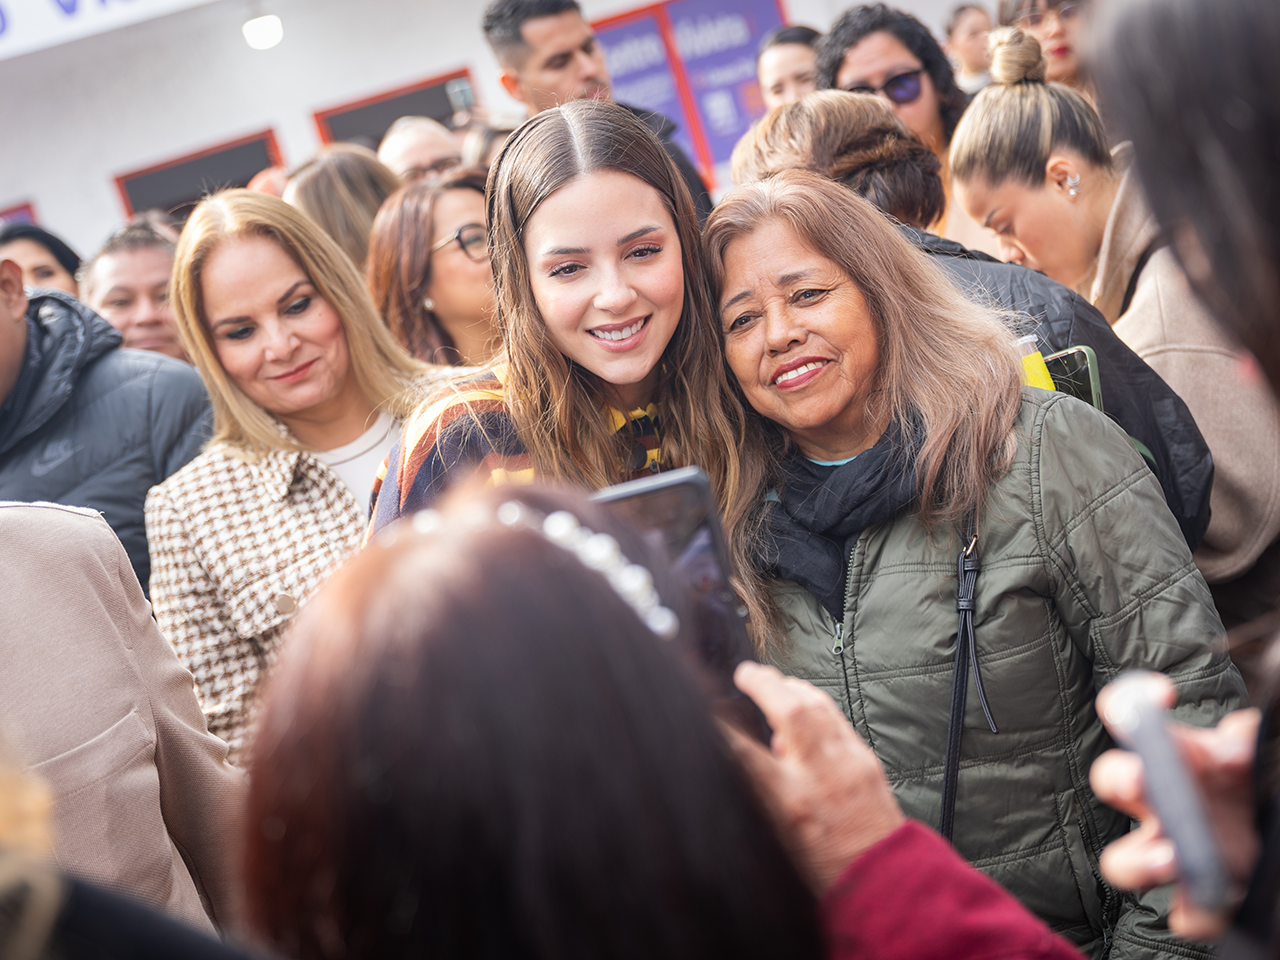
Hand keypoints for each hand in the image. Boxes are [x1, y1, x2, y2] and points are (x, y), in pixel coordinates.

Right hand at [725, 661, 904, 892]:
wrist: (883, 881)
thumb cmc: (824, 869)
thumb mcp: (778, 837)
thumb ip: (761, 793)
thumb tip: (746, 755)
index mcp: (791, 803)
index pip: (745, 751)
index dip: (721, 726)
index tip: (707, 712)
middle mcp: (821, 776)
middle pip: (791, 710)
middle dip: (764, 683)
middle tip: (745, 672)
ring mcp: (848, 762)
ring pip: (819, 705)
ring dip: (791, 686)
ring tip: (772, 681)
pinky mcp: (867, 759)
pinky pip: (837, 718)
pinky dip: (816, 703)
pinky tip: (804, 703)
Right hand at [1090, 672, 1260, 939]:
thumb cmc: (1259, 787)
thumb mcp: (1257, 754)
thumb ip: (1250, 738)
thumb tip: (1241, 732)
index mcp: (1179, 755)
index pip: (1131, 717)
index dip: (1129, 702)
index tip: (1161, 695)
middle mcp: (1165, 802)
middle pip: (1113, 783)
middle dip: (1118, 779)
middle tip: (1140, 778)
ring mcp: (1177, 853)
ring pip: (1124, 863)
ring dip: (1138, 861)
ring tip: (1170, 857)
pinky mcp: (1205, 900)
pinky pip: (1186, 916)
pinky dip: (1193, 913)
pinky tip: (1212, 899)